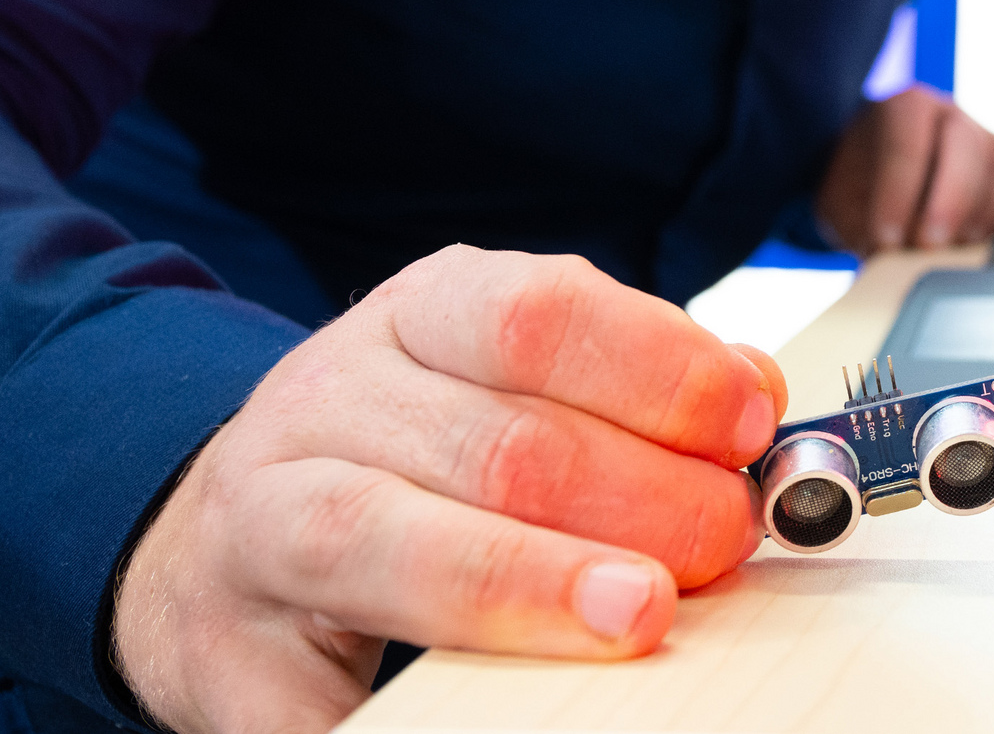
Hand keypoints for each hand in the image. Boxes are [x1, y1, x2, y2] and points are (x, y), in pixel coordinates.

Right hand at [112, 246, 787, 733]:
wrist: (230, 534)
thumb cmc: (422, 450)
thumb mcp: (523, 378)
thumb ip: (638, 386)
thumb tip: (754, 403)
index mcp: (420, 316)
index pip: (540, 314)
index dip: (660, 371)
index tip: (748, 428)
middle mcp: (328, 402)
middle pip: (497, 445)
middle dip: (636, 498)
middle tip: (723, 543)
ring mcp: (260, 521)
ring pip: (394, 543)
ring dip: (534, 587)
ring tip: (641, 615)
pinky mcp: (224, 650)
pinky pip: (309, 693)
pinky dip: (402, 713)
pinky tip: (504, 715)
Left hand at [814, 85, 993, 253]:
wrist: (874, 185)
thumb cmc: (859, 189)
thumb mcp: (843, 204)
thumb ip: (862, 225)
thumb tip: (891, 258)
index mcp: (903, 107)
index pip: (906, 138)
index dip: (898, 190)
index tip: (885, 237)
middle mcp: (950, 114)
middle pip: (967, 143)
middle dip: (951, 199)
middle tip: (928, 245)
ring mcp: (986, 139)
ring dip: (981, 213)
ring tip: (950, 248)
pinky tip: (970, 243)